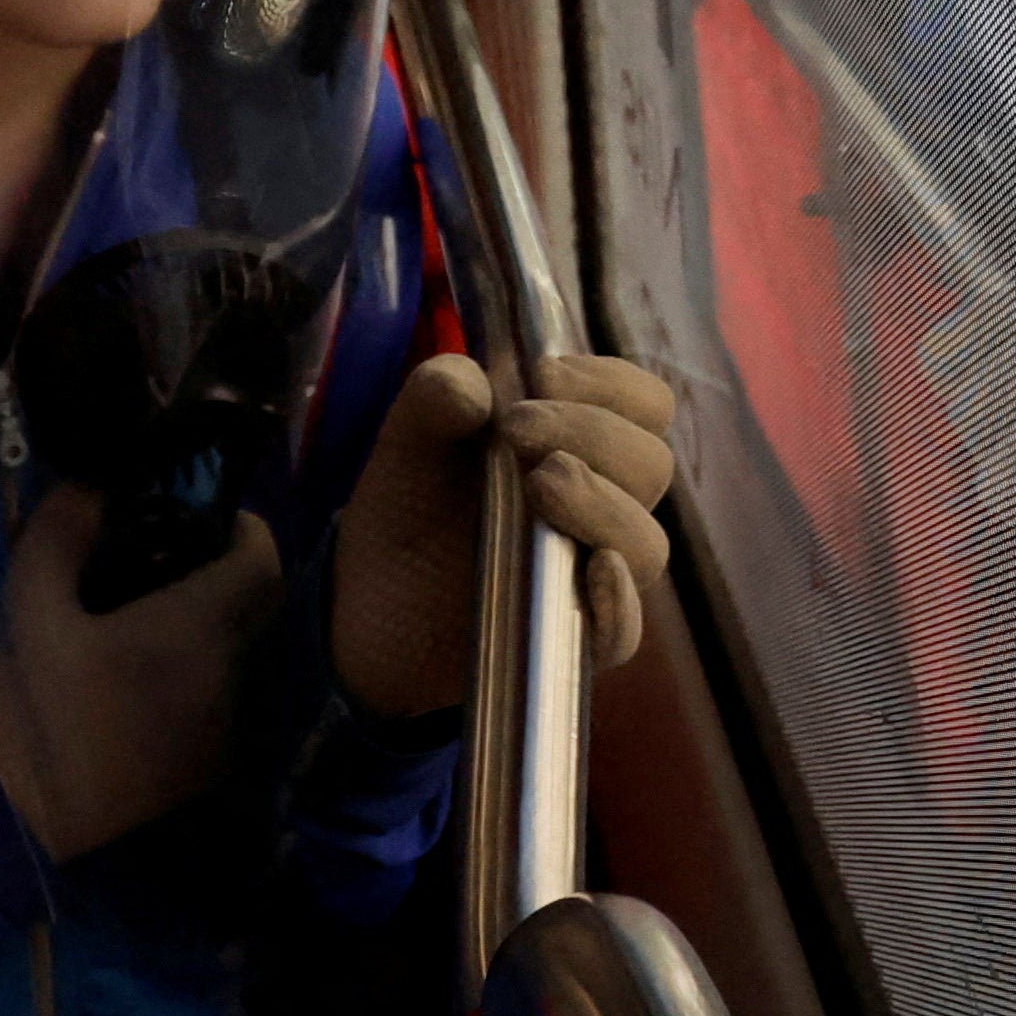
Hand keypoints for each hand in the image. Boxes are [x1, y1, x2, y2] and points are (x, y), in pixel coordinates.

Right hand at [0, 486, 284, 857]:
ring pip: (233, 650)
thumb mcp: (29, 615)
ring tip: (133, 614)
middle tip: (163, 556)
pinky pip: (210, 693)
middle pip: (254, 602)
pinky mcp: (203, 766)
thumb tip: (88, 486)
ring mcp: (220, 726)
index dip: (243, 526)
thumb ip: (59, 537)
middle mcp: (228, 672)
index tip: (203, 515)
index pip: (262, 556)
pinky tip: (128, 676)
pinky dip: (185, 671)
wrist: (42, 842)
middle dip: (221, 571)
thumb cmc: (40, 719)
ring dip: (201, 626)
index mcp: (199, 627)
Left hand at [327, 351, 680, 718]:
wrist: (366, 606)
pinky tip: (593, 569)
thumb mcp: (409, 442)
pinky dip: (619, 602)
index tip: (542, 373)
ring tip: (540, 484)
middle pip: (649, 465)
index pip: (643, 404)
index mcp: (583, 445)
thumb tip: (469, 385)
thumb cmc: (411, 509)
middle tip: (517, 430)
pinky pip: (622, 633)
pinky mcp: (570, 642)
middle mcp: (604, 507)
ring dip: (602, 506)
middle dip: (593, 435)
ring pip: (645, 544)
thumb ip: (435, 397)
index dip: (607, 382)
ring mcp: (591, 578)